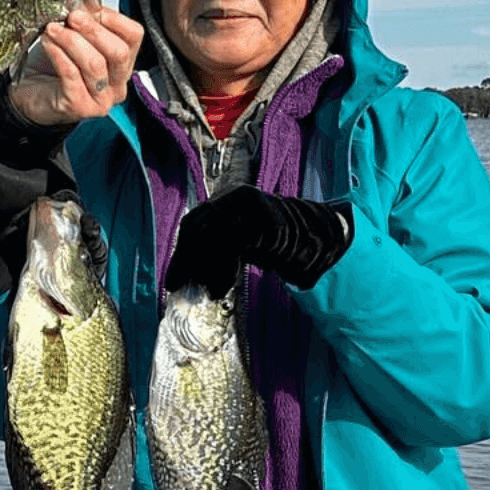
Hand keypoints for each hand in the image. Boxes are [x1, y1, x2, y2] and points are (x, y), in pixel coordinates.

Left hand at [5, 6, 143, 128]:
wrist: (28, 94)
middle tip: (71, 16)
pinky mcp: (80, 108)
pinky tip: (47, 43)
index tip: (89, 8)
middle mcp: (118, 85)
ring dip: (71, 41)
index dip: (113, 18)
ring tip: (52, 29)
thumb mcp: (73, 37)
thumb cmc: (52, 66)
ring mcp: (102, 101)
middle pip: (119, 52)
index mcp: (122, 64)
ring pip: (95, 64)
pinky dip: (59, 54)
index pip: (134, 36)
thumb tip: (85, 2)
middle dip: (93, 29)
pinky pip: (72, 75)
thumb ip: (84, 22)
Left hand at [165, 186, 350, 296]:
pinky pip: (232, 247)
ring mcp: (251, 206)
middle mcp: (235, 198)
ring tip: (207, 292)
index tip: (173, 281)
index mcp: (225, 200)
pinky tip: (220, 288)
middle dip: (187, 263)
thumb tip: (185, 275)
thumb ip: (216, 250)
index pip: (192, 224)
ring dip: (205, 270)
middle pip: (198, 230)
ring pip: (213, 239)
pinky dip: (222, 271)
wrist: (317, 241)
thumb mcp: (240, 243)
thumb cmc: (273, 244)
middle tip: (180, 288)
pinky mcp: (264, 220)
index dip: (180, 254)